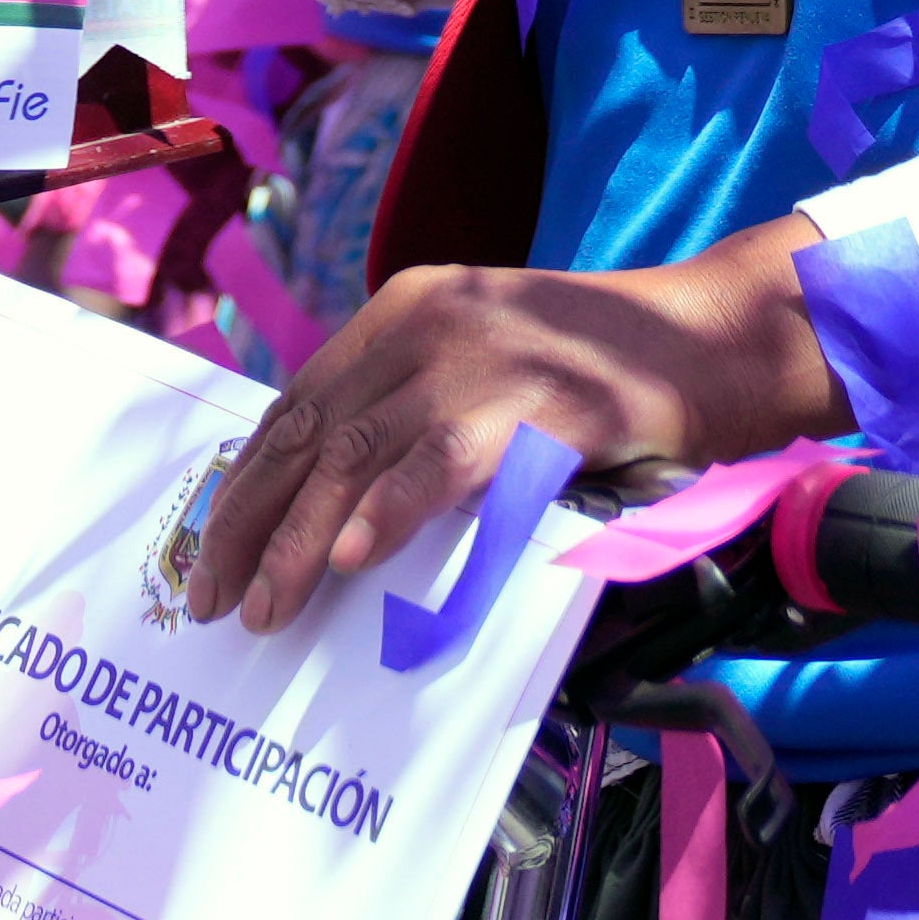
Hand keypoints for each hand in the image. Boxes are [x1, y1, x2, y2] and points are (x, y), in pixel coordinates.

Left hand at [183, 224, 834, 635]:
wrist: (713, 338)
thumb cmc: (601, 371)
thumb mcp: (485, 362)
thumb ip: (412, 406)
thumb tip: (329, 502)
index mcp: (405, 309)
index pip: (297, 403)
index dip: (244, 481)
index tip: (205, 549)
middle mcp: (428, 320)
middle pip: (309, 432)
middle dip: (248, 522)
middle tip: (210, 599)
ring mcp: (480, 356)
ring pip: (356, 455)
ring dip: (299, 542)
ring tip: (266, 611)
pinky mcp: (533, 399)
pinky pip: (440, 461)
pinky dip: (388, 511)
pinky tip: (350, 557)